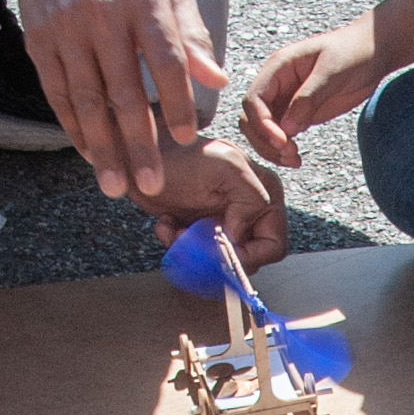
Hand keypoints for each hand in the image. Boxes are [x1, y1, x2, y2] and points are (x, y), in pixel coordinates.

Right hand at [0, 0, 227, 199]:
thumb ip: (192, 32)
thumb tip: (217, 80)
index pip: (166, 56)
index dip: (178, 99)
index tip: (188, 138)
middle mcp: (104, 11)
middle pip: (123, 88)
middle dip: (138, 142)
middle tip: (152, 184)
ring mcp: (67, 28)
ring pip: (87, 100)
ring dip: (103, 148)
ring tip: (117, 185)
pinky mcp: (40, 42)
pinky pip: (58, 95)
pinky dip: (74, 129)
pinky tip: (90, 155)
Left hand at [133, 136, 288, 271]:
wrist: (140, 155)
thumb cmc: (182, 154)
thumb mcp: (225, 168)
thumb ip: (250, 199)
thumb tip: (239, 236)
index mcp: (265, 193)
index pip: (273, 245)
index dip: (250, 256)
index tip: (222, 251)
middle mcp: (248, 210)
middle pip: (247, 257)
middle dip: (217, 254)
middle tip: (192, 238)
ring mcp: (223, 220)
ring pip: (219, 260)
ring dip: (195, 252)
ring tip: (176, 230)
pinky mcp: (199, 228)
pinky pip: (196, 256)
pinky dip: (179, 246)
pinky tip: (167, 225)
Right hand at [241, 0, 413, 167]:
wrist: (375, 51)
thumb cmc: (353, 51)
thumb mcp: (331, 71)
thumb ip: (308, 98)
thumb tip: (287, 128)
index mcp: (278, 67)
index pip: (253, 99)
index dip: (262, 123)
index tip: (282, 141)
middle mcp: (277, 84)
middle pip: (251, 118)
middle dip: (264, 140)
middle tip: (289, 153)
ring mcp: (286, 100)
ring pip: (262, 130)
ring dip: (271, 148)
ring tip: (293, 159)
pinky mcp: (298, 114)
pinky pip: (280, 135)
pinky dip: (283, 149)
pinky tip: (297, 158)